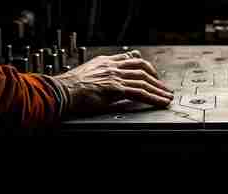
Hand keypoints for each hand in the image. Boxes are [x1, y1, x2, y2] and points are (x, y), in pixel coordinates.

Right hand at [55, 50, 173, 113]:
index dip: (145, 66)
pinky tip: (160, 101)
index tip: (153, 73)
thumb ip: (106, 79)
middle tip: (163, 87)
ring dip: (158, 89)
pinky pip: (140, 92)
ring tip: (166, 96)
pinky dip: (153, 97)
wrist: (60, 91)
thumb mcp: (90, 77)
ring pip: (143, 81)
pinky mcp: (116, 88)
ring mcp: (115, 76)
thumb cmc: (70, 88)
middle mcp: (112, 67)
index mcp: (106, 62)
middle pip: (141, 68)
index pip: (130, 59)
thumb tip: (120, 89)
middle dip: (156, 78)